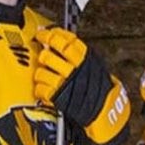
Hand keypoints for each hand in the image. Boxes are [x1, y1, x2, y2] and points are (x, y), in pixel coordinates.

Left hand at [34, 27, 128, 144]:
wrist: (103, 113)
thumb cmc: (99, 90)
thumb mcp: (95, 66)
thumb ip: (80, 55)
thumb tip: (61, 41)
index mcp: (85, 59)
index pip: (66, 40)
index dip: (53, 33)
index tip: (46, 32)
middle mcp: (75, 69)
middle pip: (50, 53)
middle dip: (43, 52)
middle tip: (42, 52)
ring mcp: (65, 83)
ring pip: (42, 70)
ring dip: (40, 72)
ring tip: (45, 74)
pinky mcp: (58, 98)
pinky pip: (41, 88)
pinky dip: (40, 88)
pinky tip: (44, 88)